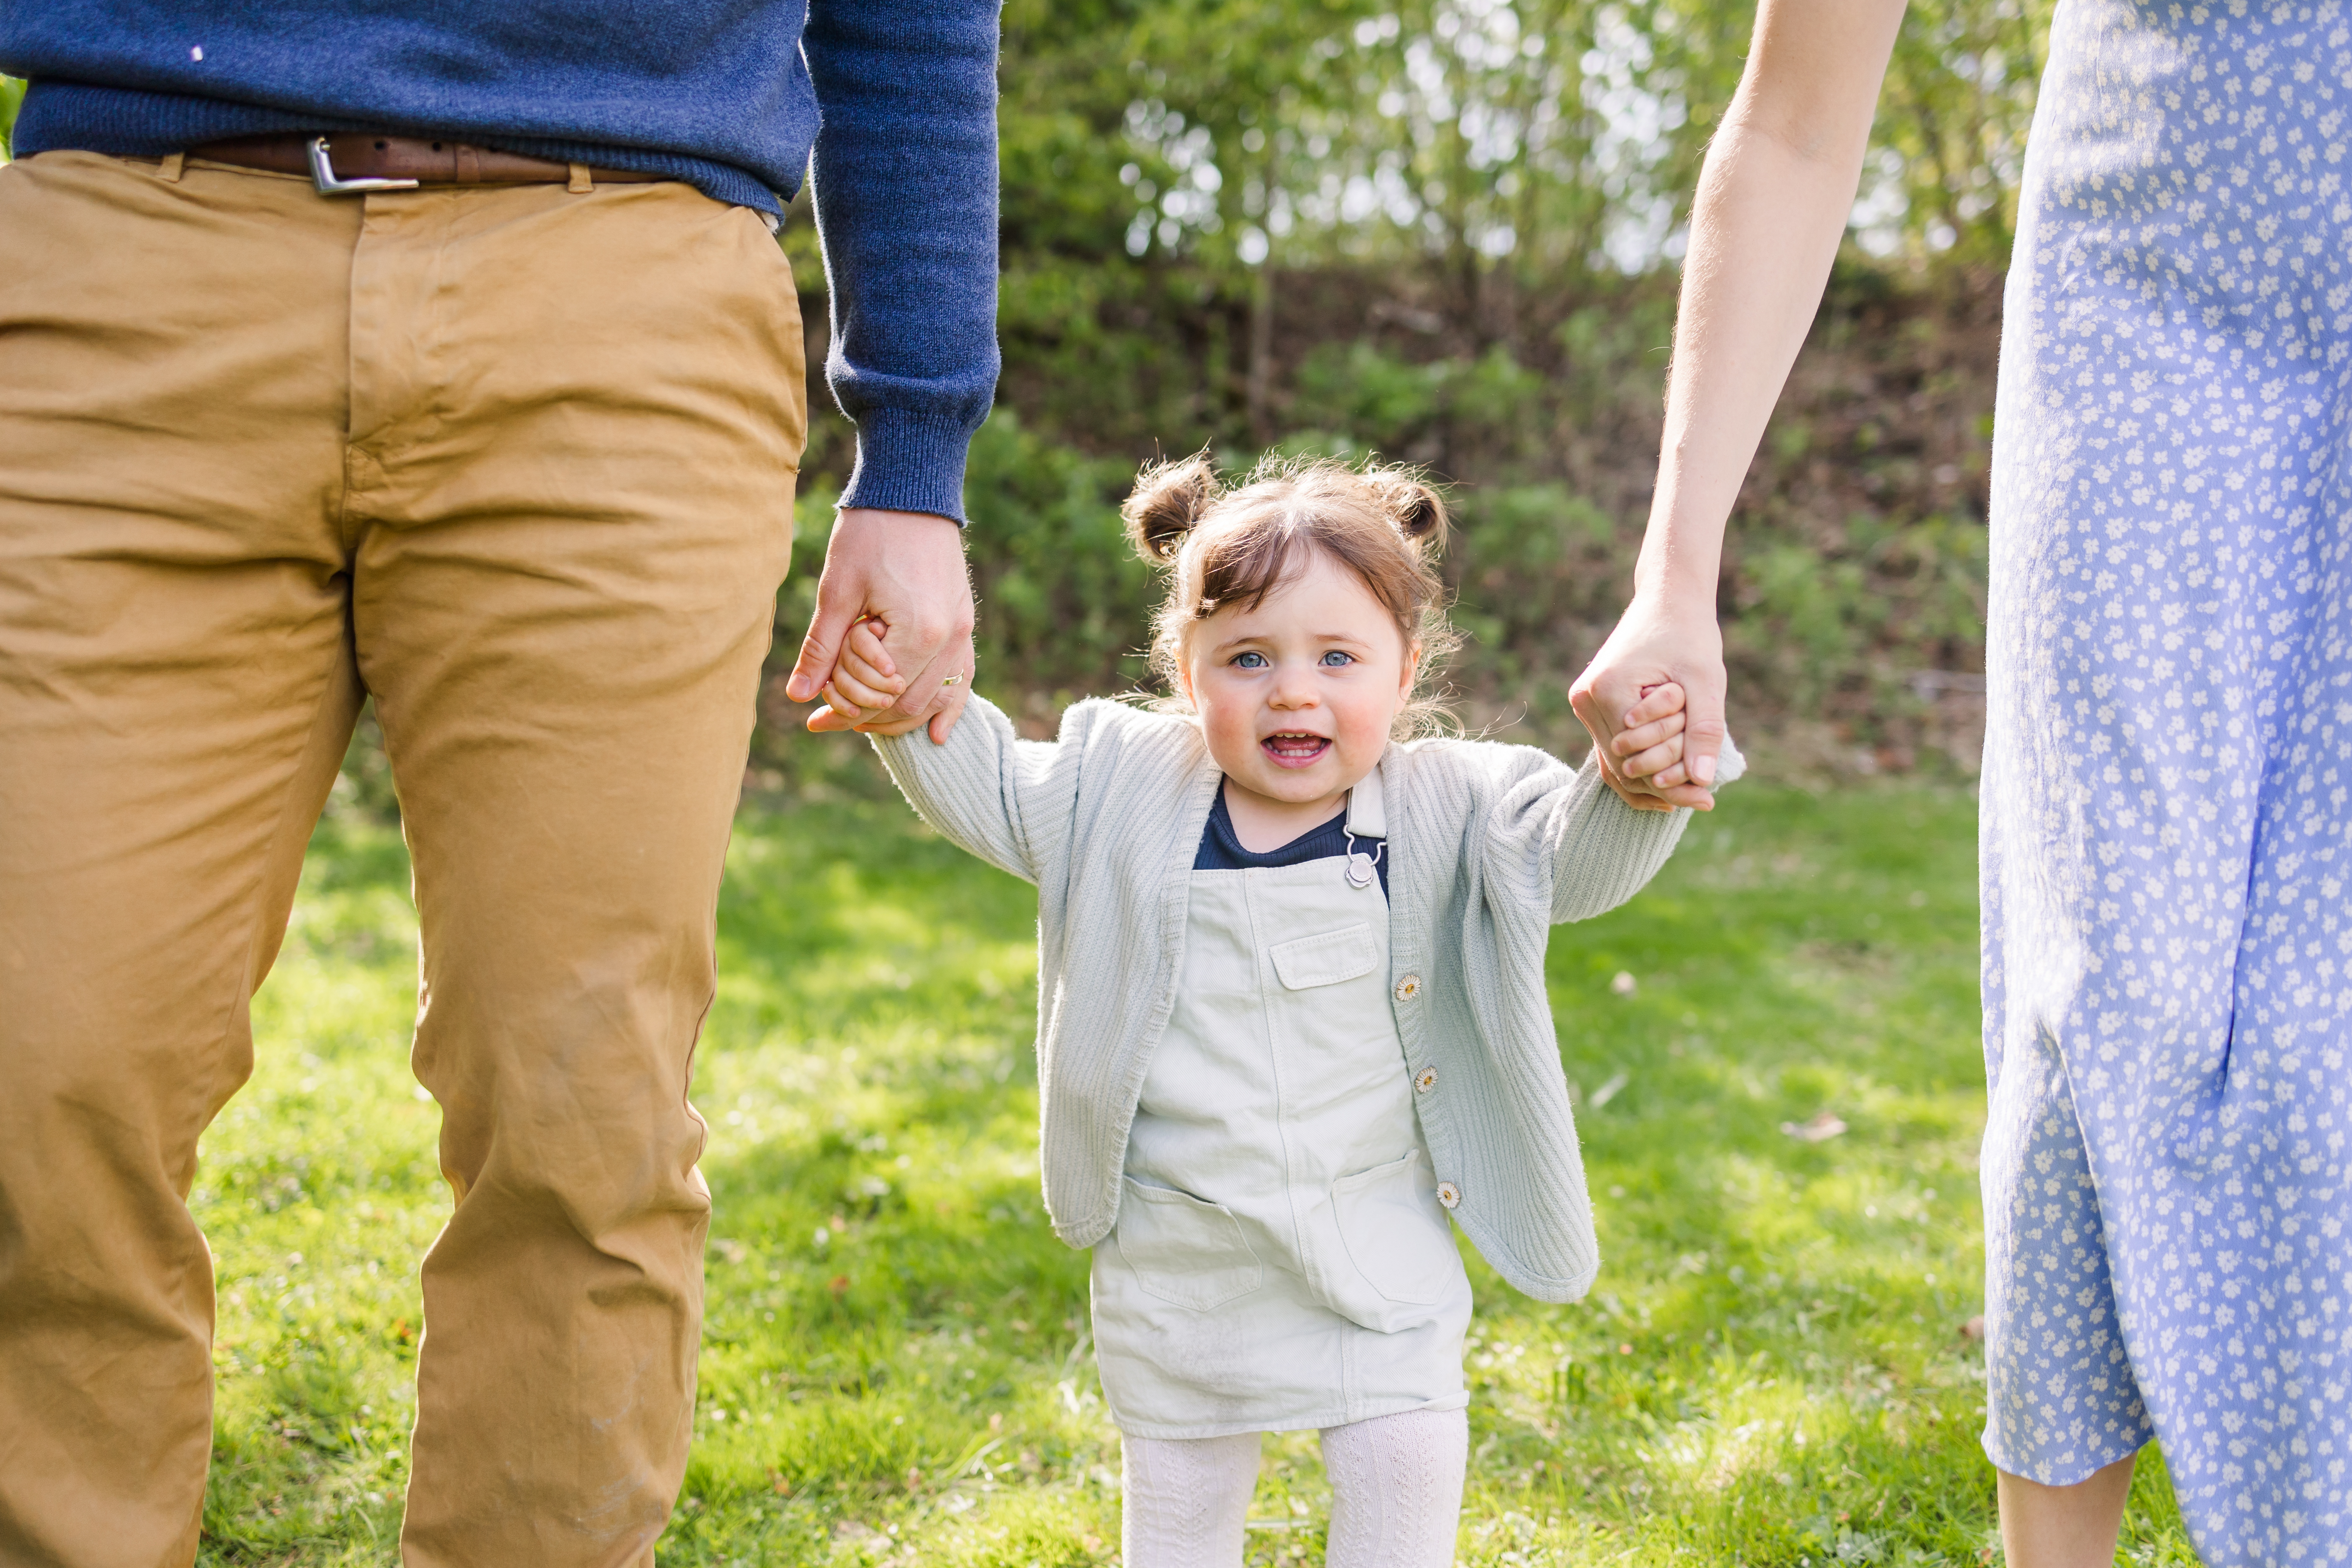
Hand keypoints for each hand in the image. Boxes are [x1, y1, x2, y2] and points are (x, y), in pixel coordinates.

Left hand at [784, 507, 974, 743]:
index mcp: (918, 633)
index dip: (844, 712)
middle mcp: (949, 639)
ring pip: (934, 698)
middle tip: (830, 719)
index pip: (879, 697)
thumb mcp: (837, 591)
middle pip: (907, 705)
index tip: (814, 718)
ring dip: (900, 716)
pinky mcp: (965, 622)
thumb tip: (798, 695)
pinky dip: (948, 708)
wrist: (911, 490)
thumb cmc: (870, 533)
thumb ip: (821, 648)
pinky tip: (936, 736)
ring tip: (864, 721)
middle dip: (868, 717)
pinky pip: (961, 678)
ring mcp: (963, 631)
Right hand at [1569, 594, 1726, 811]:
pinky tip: (1667, 786)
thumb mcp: (1705, 681)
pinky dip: (1639, 767)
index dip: (1673, 782)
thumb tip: (1702, 780)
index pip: (1636, 757)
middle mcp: (1585, 699)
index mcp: (1607, 690)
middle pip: (1623, 765)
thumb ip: (1703, 729)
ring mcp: (1584, 703)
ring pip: (1614, 763)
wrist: (1667, 599)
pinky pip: (1612, 749)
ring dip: (1652, 780)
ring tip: (1694, 795)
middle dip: (1665, 784)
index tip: (1709, 796)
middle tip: (1707, 798)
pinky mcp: (1592, 705)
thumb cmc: (1689, 633)